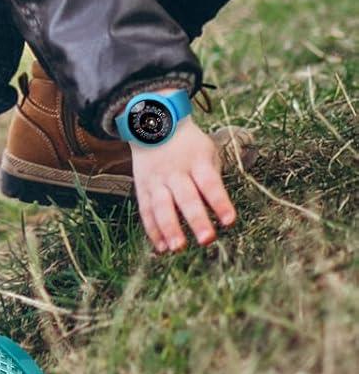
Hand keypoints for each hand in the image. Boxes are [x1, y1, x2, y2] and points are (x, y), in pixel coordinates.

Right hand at [130, 121, 235, 253]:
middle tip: (207, 240)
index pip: (210, 184)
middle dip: (196, 220)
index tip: (230, 221)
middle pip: (186, 198)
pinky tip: (161, 247)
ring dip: (170, 229)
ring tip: (178, 248)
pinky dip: (152, 229)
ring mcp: (156, 180)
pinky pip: (146, 210)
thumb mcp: (207, 153)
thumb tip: (217, 212)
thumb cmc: (189, 145)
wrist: (153, 125)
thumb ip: (212, 180)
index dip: (220, 202)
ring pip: (161, 206)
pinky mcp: (142, 187)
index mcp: (197, 162)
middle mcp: (175, 172)